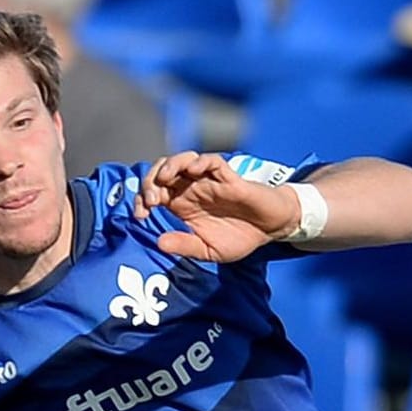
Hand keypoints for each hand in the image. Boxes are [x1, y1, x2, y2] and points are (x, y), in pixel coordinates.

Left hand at [135, 151, 301, 262]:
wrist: (271, 230)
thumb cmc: (238, 237)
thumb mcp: (208, 250)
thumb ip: (185, 246)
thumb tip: (159, 243)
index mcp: (181, 205)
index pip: (152, 193)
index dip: (140, 200)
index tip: (140, 215)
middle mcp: (191, 189)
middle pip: (161, 172)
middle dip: (149, 182)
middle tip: (151, 201)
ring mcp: (209, 181)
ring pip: (183, 160)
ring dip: (170, 166)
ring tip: (165, 180)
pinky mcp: (229, 177)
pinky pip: (212, 161)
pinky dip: (201, 161)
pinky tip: (195, 170)